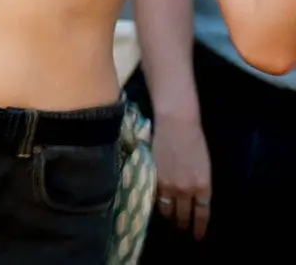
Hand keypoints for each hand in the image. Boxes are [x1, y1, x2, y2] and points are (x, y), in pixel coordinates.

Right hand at [152, 113, 211, 239]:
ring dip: (169, 215)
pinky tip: (157, 204)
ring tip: (169, 218)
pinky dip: (157, 202)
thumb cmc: (195, 139)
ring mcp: (169, 184)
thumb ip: (199, 184)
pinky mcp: (155, 177)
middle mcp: (187, 190)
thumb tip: (195, 198)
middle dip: (183, 223)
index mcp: (203, 186)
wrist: (176, 122)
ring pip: (168, 209)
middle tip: (181, 227)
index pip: (201, 214)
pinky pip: (156, 197)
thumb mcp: (204, 166)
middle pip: (184, 214)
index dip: (199, 227)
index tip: (197, 236)